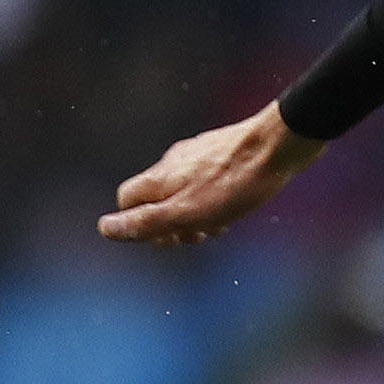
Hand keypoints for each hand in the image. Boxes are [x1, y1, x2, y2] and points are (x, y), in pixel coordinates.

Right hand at [104, 104, 320, 245]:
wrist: (279, 145)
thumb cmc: (236, 183)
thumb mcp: (189, 212)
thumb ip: (148, 222)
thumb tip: (104, 230)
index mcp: (160, 178)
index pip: (126, 201)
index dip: (138, 225)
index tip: (169, 238)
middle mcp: (172, 162)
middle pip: (156, 199)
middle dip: (173, 223)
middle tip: (201, 236)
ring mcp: (197, 154)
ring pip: (184, 191)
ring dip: (197, 214)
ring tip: (223, 224)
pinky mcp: (221, 151)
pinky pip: (207, 180)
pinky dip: (214, 199)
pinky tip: (238, 204)